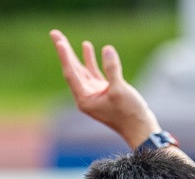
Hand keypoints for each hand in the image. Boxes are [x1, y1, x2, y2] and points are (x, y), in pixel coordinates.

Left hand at [50, 29, 162, 146]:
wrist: (140, 129)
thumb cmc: (129, 113)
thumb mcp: (120, 90)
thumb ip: (112, 69)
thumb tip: (107, 49)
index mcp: (84, 99)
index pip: (71, 73)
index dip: (65, 56)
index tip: (59, 41)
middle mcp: (86, 96)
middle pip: (72, 70)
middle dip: (64, 52)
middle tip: (54, 34)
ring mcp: (94, 93)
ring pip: (81, 70)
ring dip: (75, 55)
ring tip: (63, 40)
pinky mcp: (104, 91)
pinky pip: (92, 72)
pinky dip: (89, 60)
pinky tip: (86, 47)